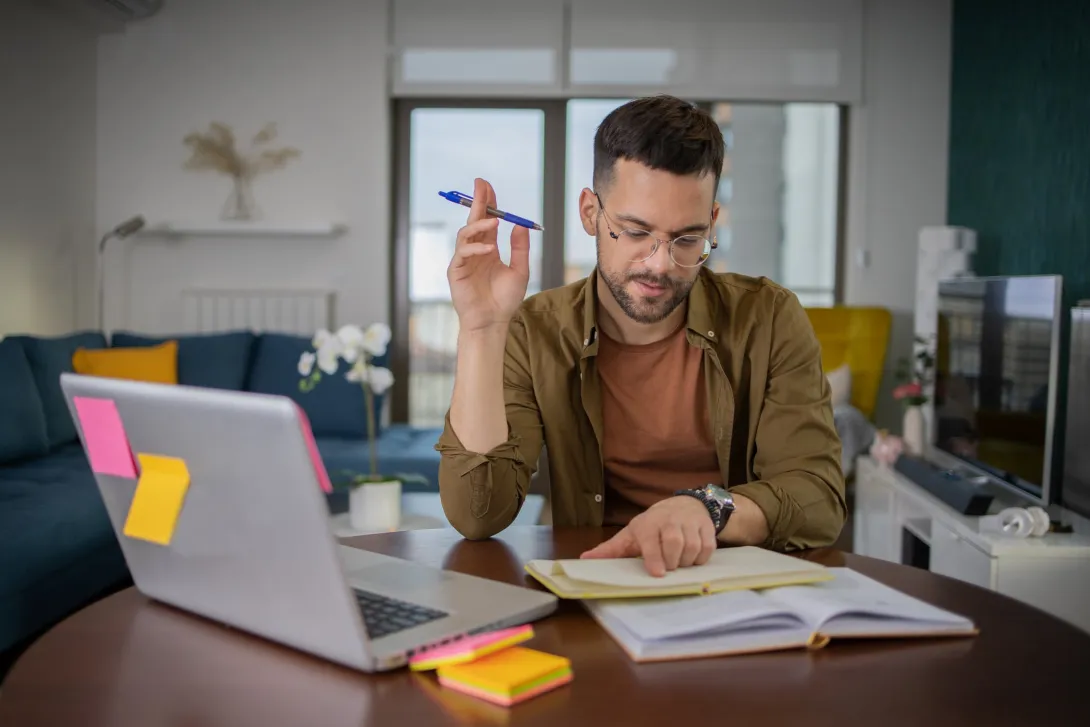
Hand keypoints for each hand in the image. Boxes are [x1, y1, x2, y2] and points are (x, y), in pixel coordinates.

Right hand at [447, 178, 530, 332]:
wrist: (493, 321)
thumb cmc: (505, 300)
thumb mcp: (520, 270)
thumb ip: (520, 248)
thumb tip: (520, 224)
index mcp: (488, 248)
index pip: (486, 220)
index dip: (487, 203)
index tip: (488, 187)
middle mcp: (475, 251)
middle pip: (473, 220)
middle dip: (477, 201)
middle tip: (480, 185)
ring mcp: (464, 259)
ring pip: (466, 233)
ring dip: (479, 224)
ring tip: (494, 221)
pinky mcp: (456, 270)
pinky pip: (462, 252)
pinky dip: (475, 247)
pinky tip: (488, 248)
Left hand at [579, 496, 717, 576]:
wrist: (685, 505)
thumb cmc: (653, 525)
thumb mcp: (631, 534)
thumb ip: (610, 550)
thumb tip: (584, 560)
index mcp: (649, 523)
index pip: (651, 540)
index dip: (654, 557)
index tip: (657, 573)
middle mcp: (670, 520)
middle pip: (675, 544)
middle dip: (672, 562)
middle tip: (667, 567)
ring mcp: (690, 523)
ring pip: (692, 548)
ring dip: (686, 562)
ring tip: (678, 562)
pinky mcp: (707, 528)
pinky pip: (707, 549)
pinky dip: (700, 559)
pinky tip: (691, 558)